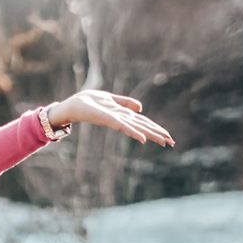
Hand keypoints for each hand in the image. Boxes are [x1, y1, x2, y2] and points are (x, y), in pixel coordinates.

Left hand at [48, 91, 173, 146]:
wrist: (71, 106)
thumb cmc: (87, 102)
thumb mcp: (110, 99)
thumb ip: (125, 103)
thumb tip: (140, 108)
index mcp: (122, 114)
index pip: (143, 121)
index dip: (156, 128)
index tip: (168, 137)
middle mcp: (120, 119)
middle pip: (143, 126)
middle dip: (157, 134)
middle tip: (171, 143)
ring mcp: (115, 120)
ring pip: (137, 127)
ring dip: (150, 134)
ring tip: (163, 142)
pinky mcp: (107, 119)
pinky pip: (123, 126)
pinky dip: (133, 132)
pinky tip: (142, 139)